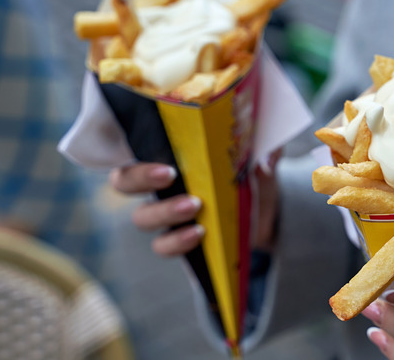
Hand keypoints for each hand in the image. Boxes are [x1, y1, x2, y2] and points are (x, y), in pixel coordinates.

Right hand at [109, 152, 281, 257]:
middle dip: (140, 177)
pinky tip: (199, 234)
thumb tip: (266, 158)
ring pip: (142, 217)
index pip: (135, 148)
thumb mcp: (261, 159)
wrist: (269, 215)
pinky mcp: (178, 241)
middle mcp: (161, 185)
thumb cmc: (254, 176)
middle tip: (170, 176)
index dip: (137, 150)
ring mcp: (167, 215)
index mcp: (173, 155)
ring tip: (194, 207)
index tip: (166, 160)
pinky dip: (177, 242)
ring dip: (164, 211)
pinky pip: (163, 245)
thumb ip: (263, 152)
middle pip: (124, 181)